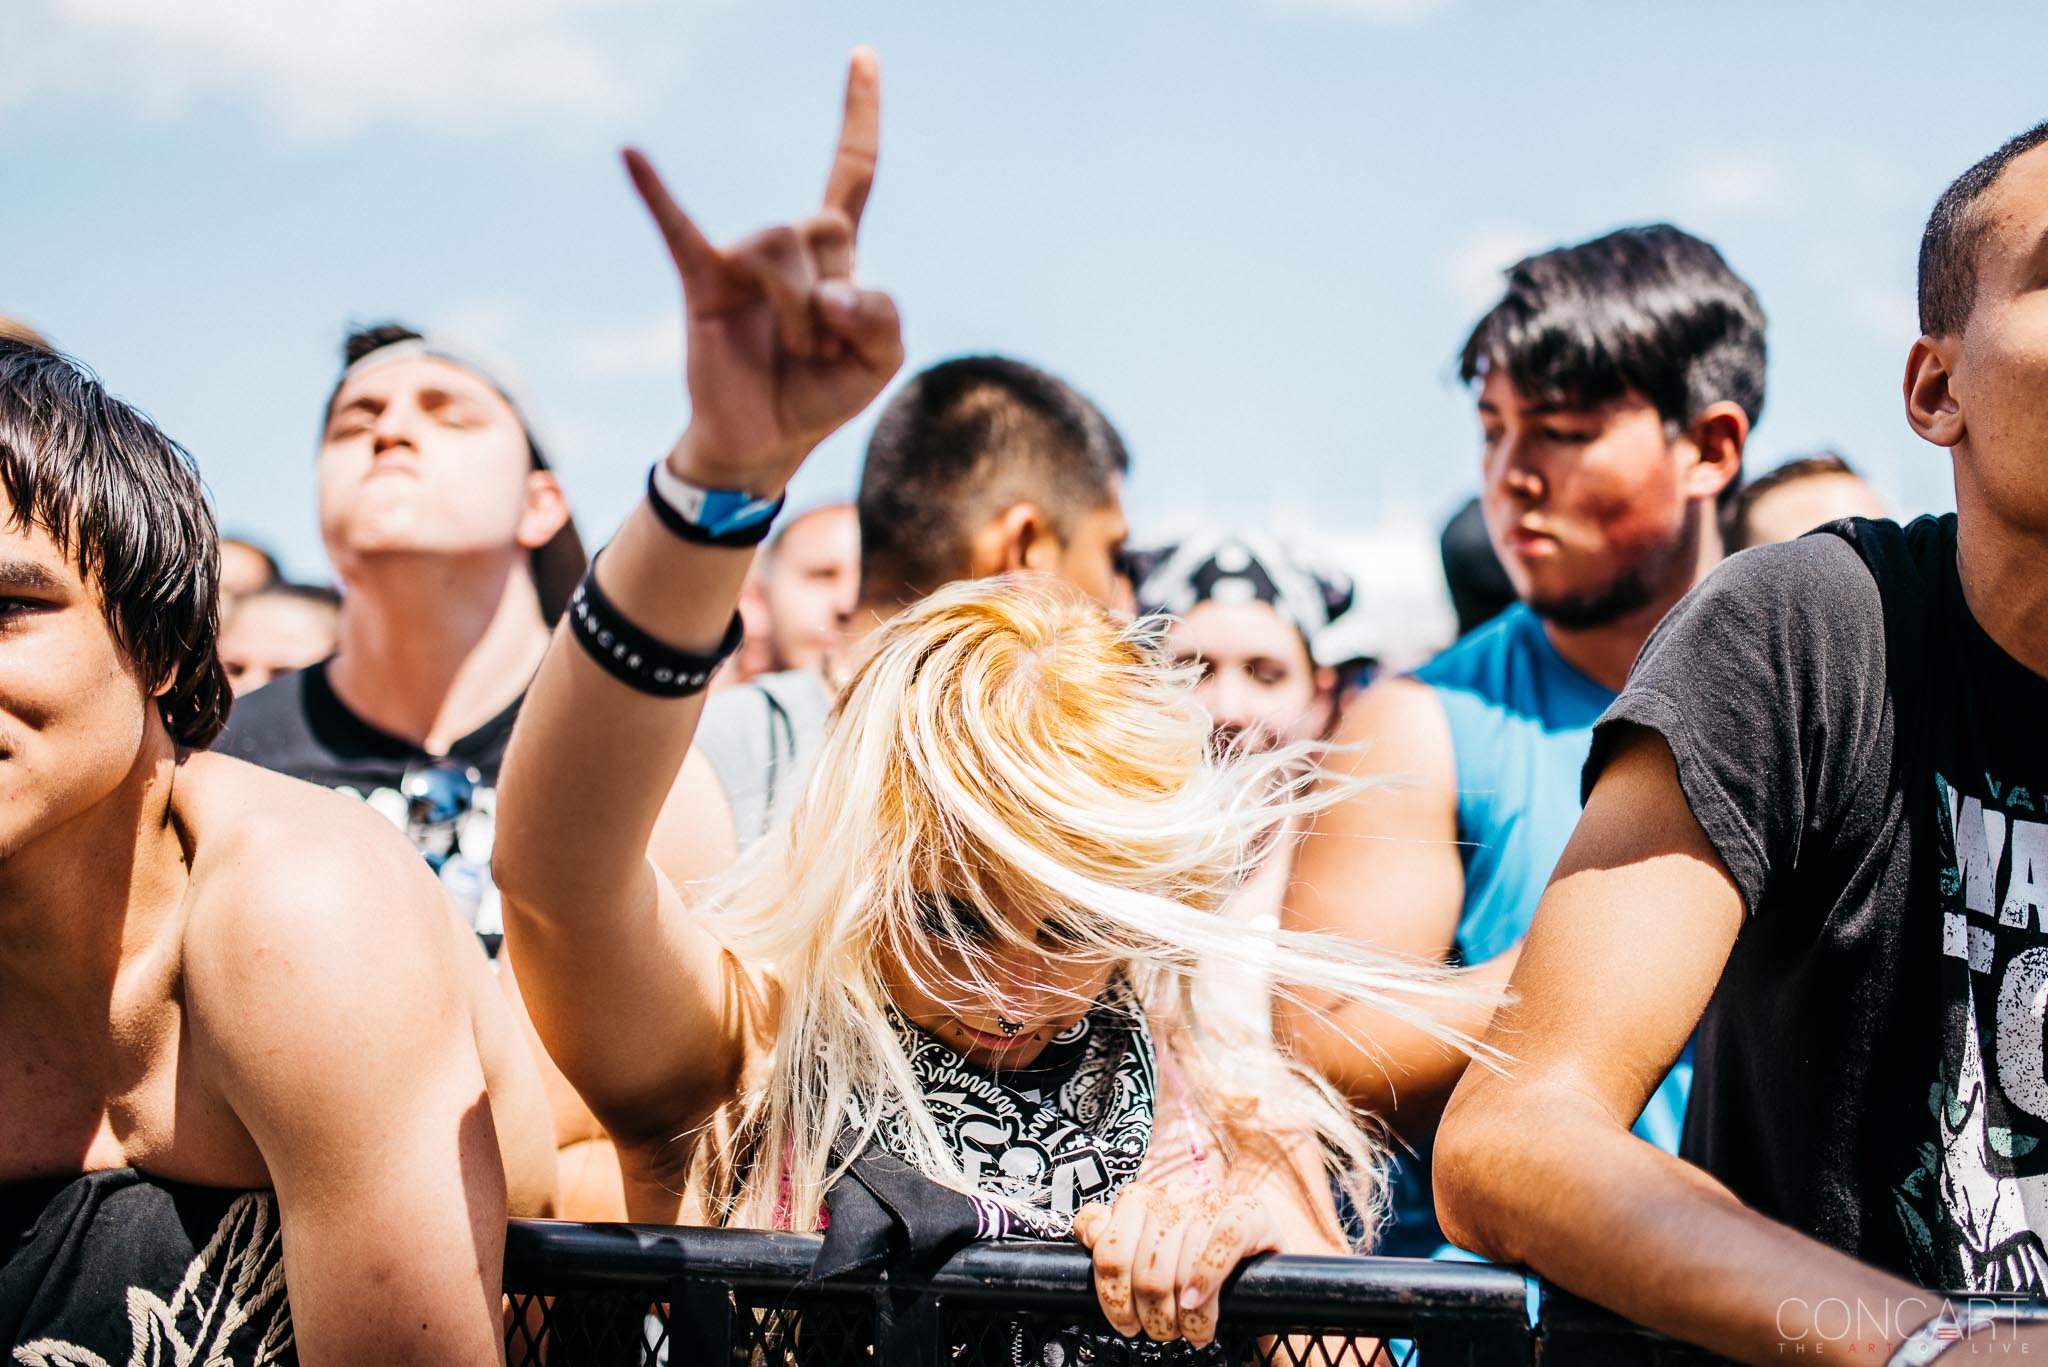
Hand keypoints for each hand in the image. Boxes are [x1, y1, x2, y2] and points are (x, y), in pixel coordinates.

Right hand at [626, 47, 902, 496]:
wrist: (764, 442)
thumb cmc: (820, 393)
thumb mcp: (881, 360)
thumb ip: (882, 317)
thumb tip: (827, 292)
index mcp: (834, 253)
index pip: (851, 170)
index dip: (859, 117)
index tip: (863, 55)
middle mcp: (786, 243)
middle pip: (823, 228)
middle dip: (833, 302)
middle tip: (820, 350)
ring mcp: (739, 259)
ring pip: (780, 248)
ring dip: (799, 312)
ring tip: (793, 350)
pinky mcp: (701, 281)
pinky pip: (678, 228)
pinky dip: (656, 193)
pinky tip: (631, 153)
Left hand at [1073, 1182, 1276, 1348]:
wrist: (1253, 1256)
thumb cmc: (1190, 1257)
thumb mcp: (1145, 1247)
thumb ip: (1110, 1237)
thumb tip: (1090, 1233)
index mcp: (1138, 1200)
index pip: (1110, 1253)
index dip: (1114, 1298)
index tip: (1126, 1324)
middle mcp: (1173, 1195)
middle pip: (1147, 1272)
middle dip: (1154, 1315)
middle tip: (1163, 1332)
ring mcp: (1212, 1203)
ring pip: (1183, 1269)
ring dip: (1186, 1317)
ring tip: (1191, 1331)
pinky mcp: (1250, 1215)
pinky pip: (1223, 1245)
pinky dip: (1207, 1280)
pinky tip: (1199, 1305)